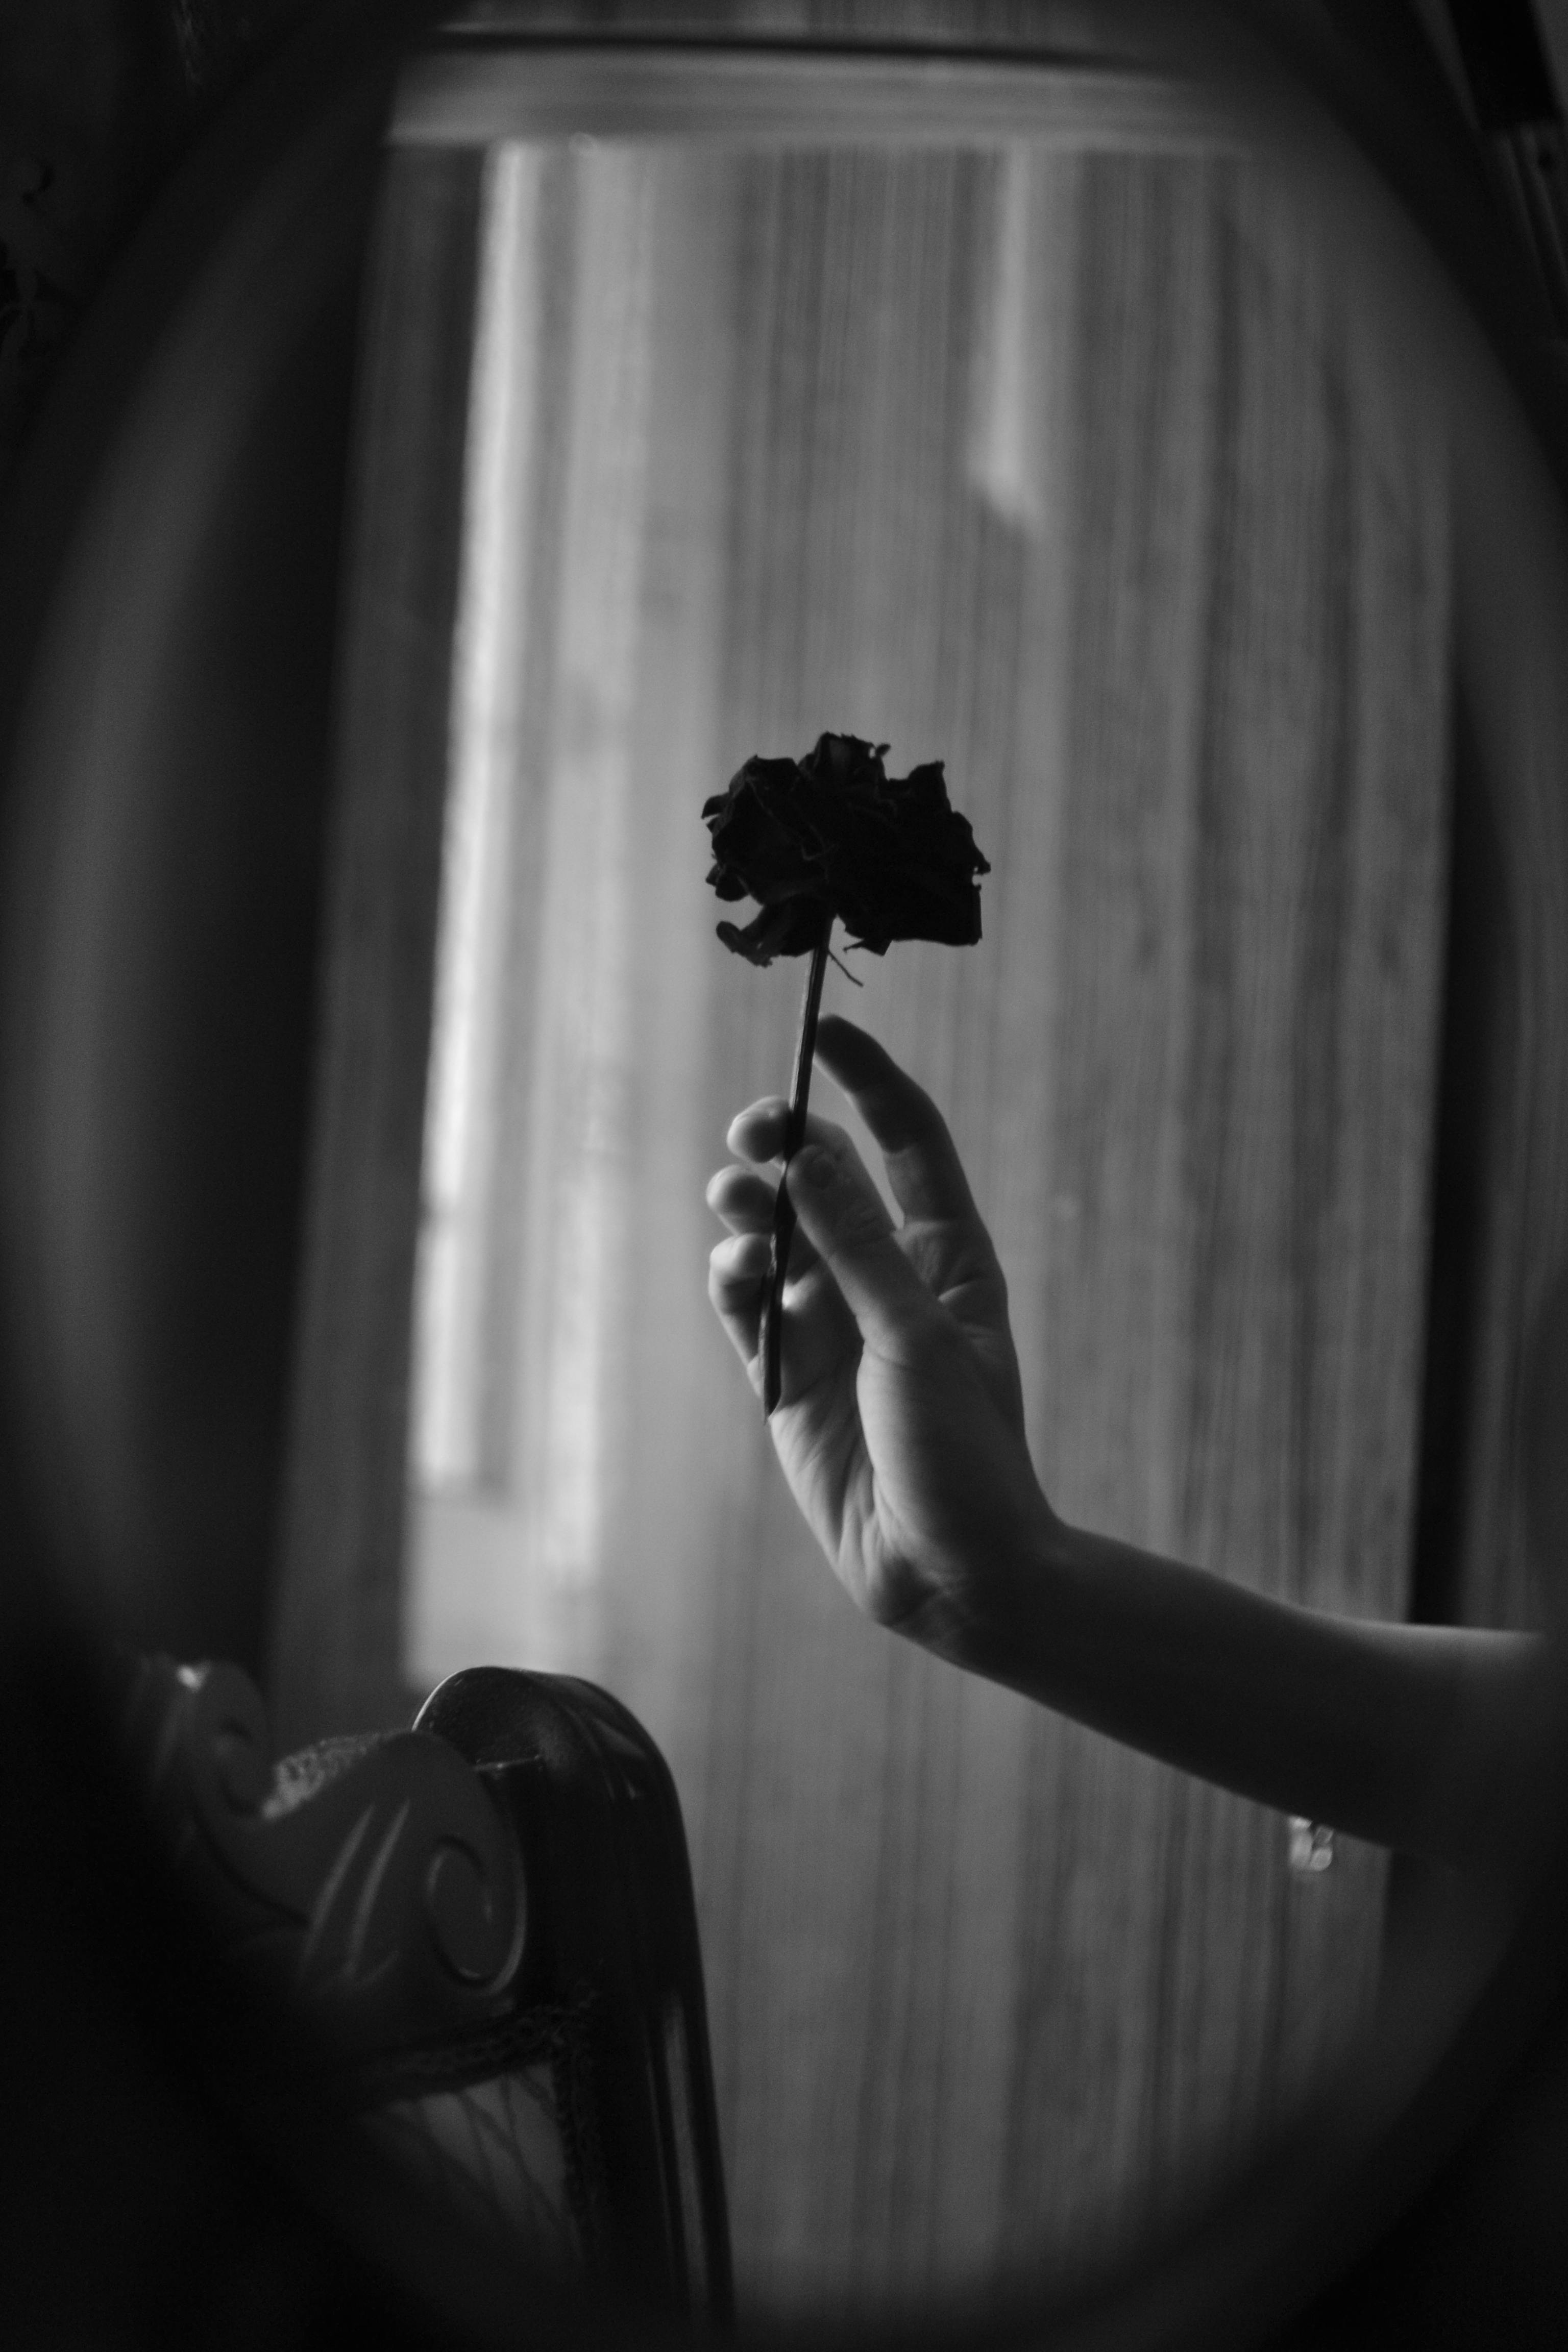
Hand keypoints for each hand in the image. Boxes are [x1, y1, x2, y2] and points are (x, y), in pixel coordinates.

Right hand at [705, 1014, 1058, 1658]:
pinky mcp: (786, 1379)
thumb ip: (857, 1247)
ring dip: (750, 1209)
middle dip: (785, 1141)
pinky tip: (734, 1272)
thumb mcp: (916, 1338)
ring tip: (738, 1204)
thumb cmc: (965, 1455)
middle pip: (826, 1178)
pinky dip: (733, 1281)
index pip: (908, 1141)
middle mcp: (887, 1280)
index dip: (869, 1080)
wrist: (950, 1575)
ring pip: (775, 1236)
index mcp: (948, 1258)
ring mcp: (832, 1328)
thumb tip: (808, 1154)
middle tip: (753, 1129)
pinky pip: (747, 1307)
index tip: (825, 1030)